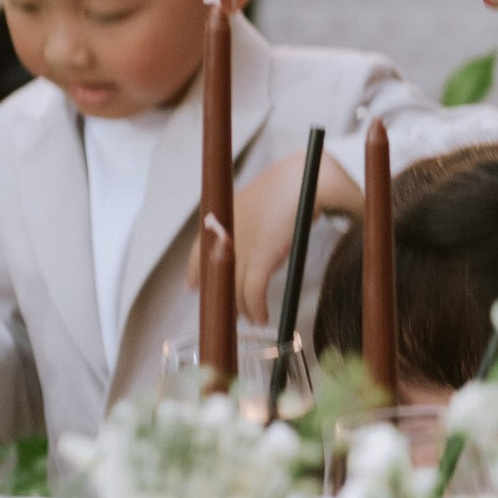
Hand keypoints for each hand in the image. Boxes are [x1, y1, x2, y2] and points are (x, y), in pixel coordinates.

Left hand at [197, 148, 362, 305]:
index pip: (200, 248)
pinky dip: (257, 308)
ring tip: (251, 318)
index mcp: (225, 216)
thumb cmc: (292, 186)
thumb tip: (260, 243)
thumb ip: (251, 221)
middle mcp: (227, 232)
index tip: (192, 286)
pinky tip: (262, 316)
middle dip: (221, 297)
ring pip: (233, 289)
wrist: (305, 179)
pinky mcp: (262, 257)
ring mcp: (243, 245)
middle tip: (227, 312)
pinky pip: (254, 293)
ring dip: (242, 308)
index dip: (196, 271)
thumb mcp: (261, 202)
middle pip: (216, 274)